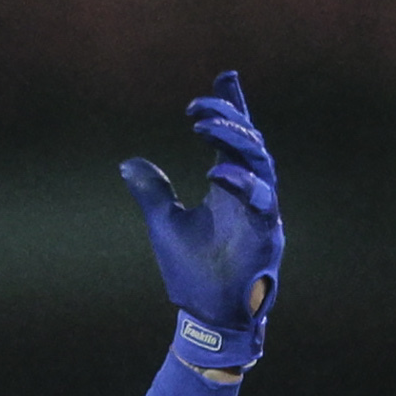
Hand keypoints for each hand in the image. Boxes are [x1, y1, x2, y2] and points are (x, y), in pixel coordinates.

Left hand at [118, 71, 279, 372]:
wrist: (205, 318)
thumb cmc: (191, 275)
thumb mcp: (165, 224)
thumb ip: (153, 192)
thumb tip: (129, 163)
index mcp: (229, 187)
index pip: (234, 139)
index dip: (233, 107)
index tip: (225, 77)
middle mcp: (249, 195)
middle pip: (250, 142)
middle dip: (228, 118)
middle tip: (199, 107)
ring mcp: (261, 213)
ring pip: (260, 163)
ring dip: (234, 141)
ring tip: (204, 126)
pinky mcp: (266, 235)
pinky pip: (261, 200)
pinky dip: (240, 183)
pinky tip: (216, 172)